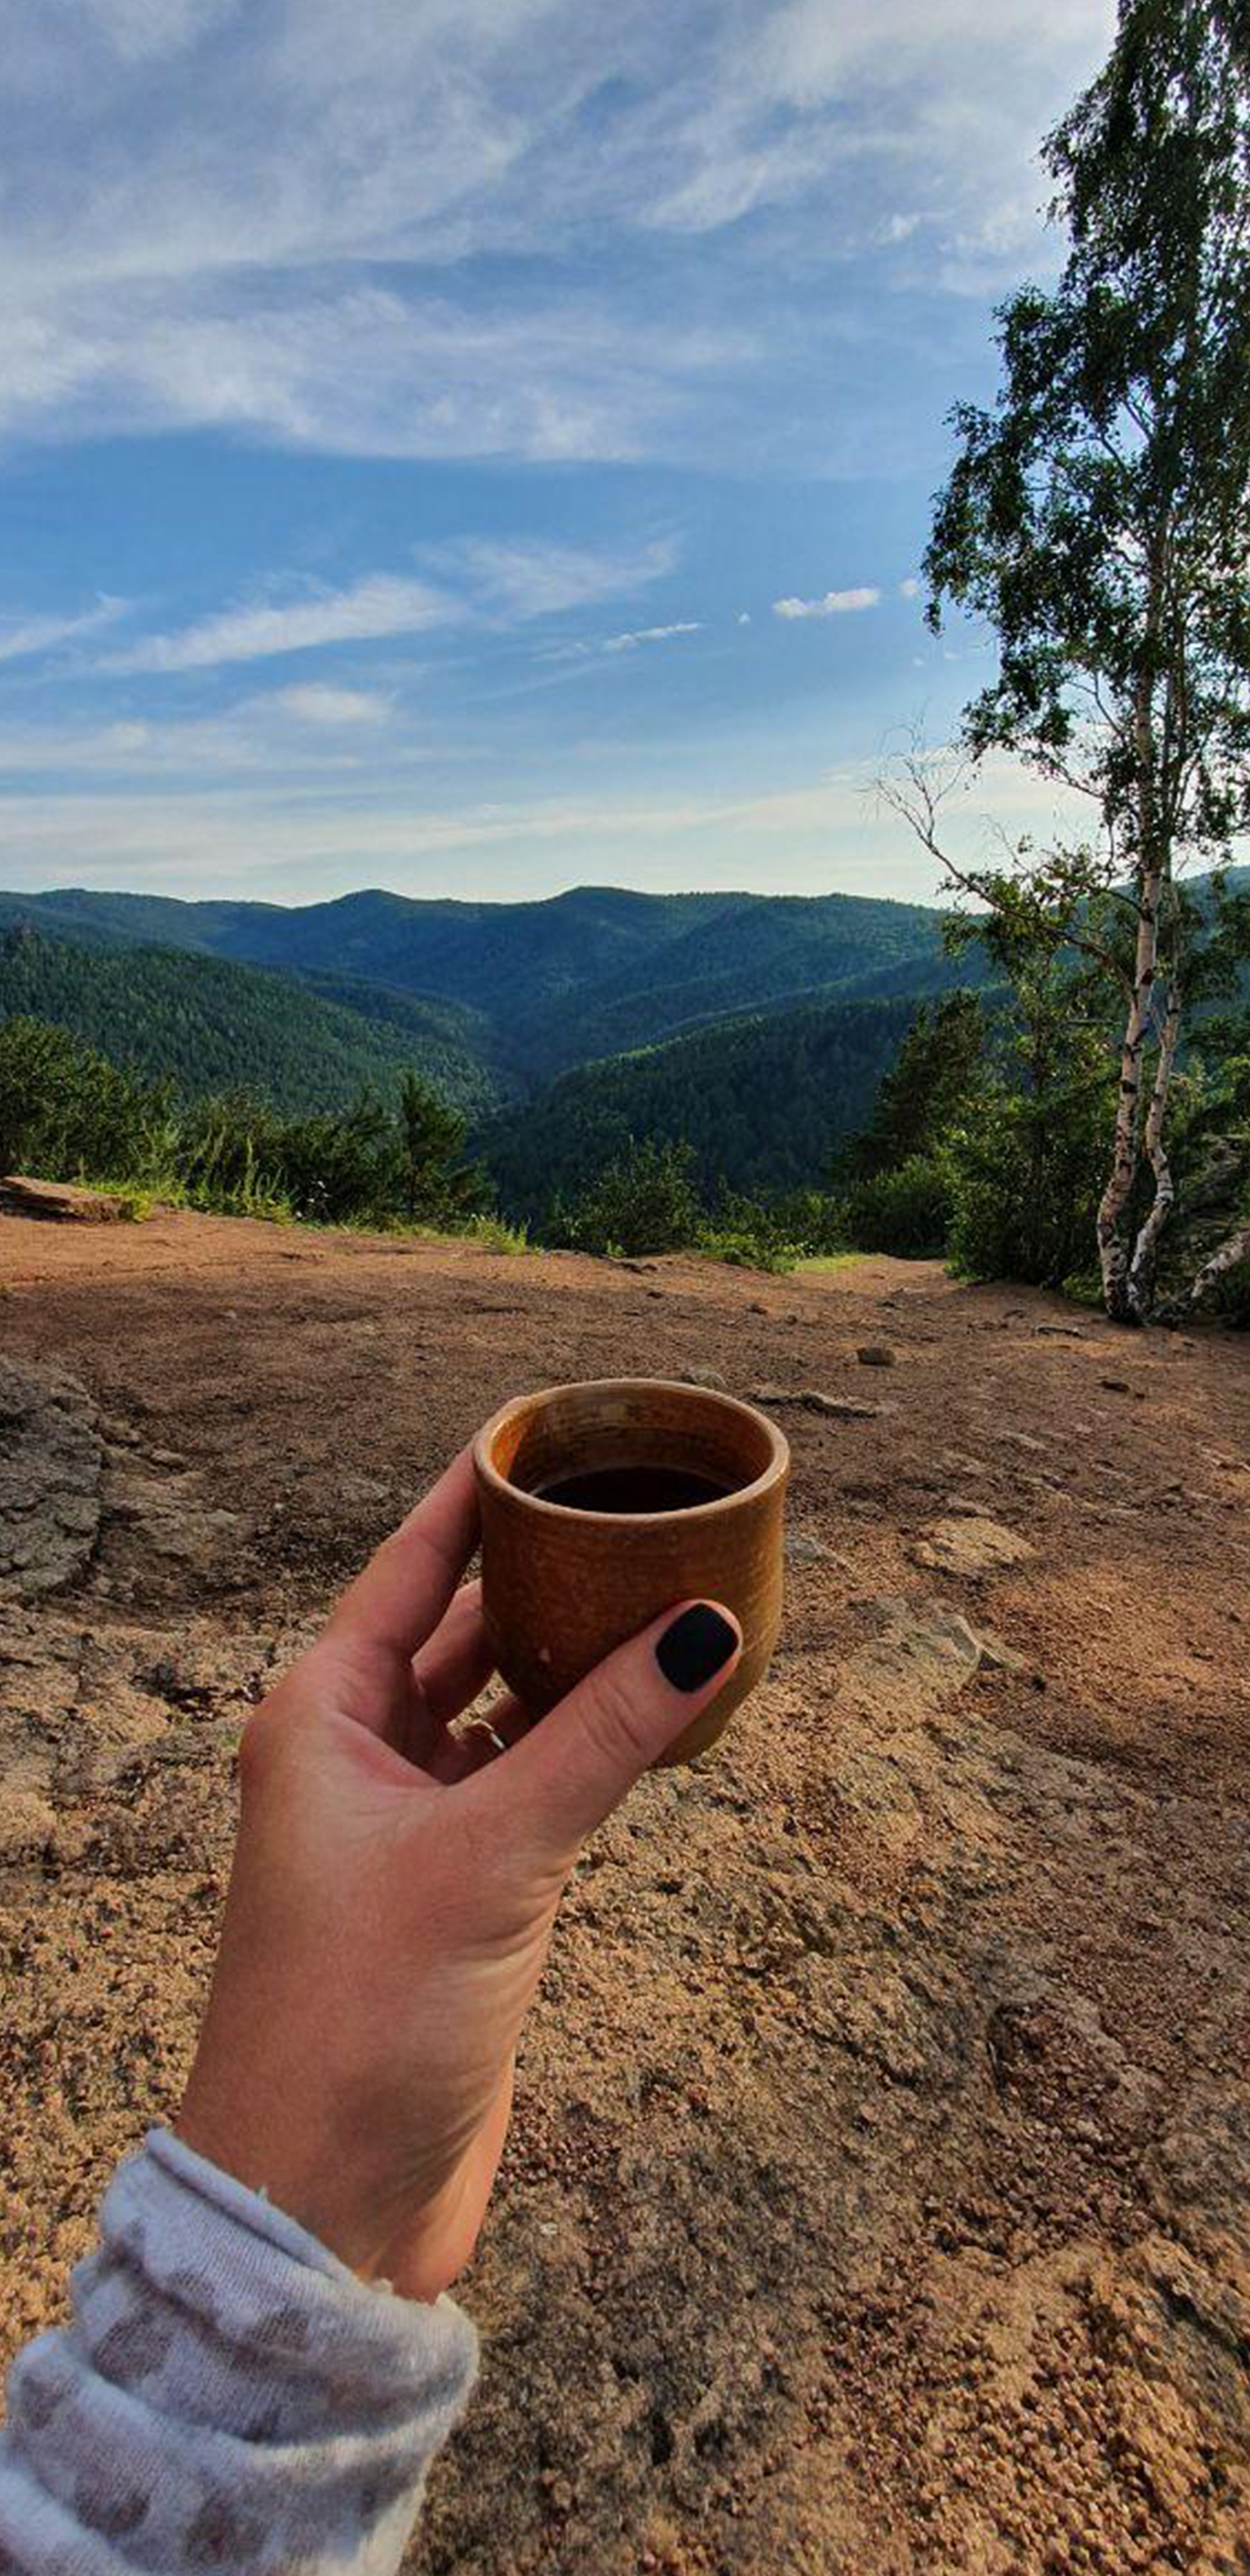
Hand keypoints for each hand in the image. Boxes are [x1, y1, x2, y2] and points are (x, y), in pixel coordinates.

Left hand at [175, 1446, 739, 2300]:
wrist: (326, 2198)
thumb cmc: (364, 2016)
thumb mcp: (492, 1854)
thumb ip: (601, 1737)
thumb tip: (705, 1627)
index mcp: (321, 1715)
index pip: (411, 1565)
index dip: (473, 1493)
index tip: (537, 1424)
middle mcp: (356, 1756)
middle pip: (457, 1629)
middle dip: (538, 1575)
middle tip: (632, 1508)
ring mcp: (406, 1828)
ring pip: (500, 1710)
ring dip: (570, 1662)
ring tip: (661, 1591)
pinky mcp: (456, 1896)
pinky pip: (529, 1785)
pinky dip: (583, 1747)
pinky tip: (648, 1715)